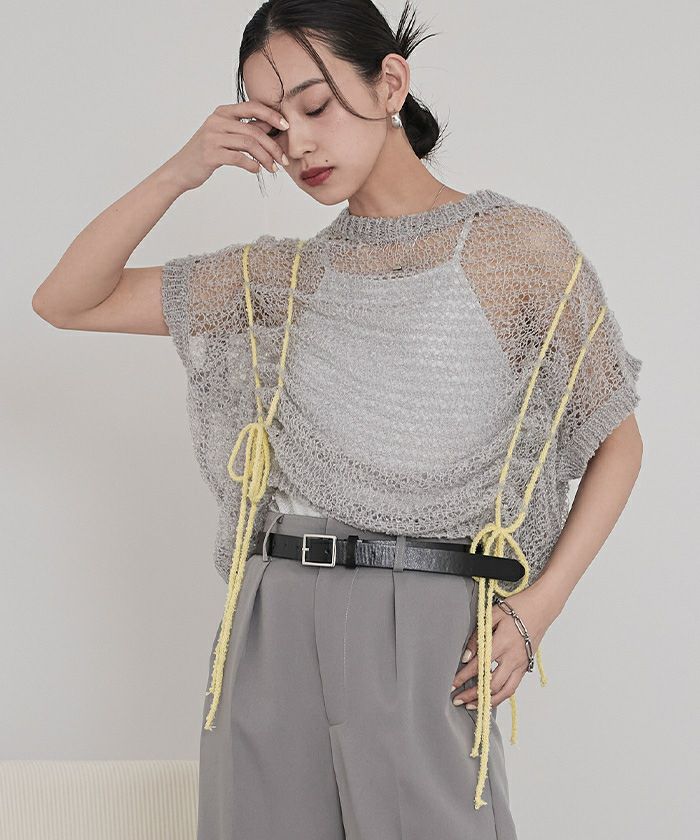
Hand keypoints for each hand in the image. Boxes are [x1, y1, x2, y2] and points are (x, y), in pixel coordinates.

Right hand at [160, 101, 290, 192]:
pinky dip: (251, 165)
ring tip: (273, 169)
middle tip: (284, 160)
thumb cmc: (206, 153)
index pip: (252, 107)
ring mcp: (212, 136)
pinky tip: (256, 170)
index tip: (287, 127)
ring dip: (265, 158)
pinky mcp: (210, 154)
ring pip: (249, 144)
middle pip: (254, 130)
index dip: (272, 115)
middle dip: (273, 146)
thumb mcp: (225, 136)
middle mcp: (217, 121)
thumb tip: (272, 124)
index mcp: (222, 112)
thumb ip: (245, 129)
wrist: (180, 170)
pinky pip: (238, 158)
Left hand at [451, 585, 557, 708]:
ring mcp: (521, 664)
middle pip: (491, 684)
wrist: (541, 608)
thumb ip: (477, 636)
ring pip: (504, 691)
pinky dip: (500, 696)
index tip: (453, 683)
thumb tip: (466, 656)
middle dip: (472, 694)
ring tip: (472, 705)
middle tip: (457, 699)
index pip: (479, 665)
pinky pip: (513, 686)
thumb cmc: (517, 608)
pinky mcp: (525, 666)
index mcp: (502, 643)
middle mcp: (512, 657)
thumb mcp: (492, 615)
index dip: (464, 677)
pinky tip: (490, 699)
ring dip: (487, 701)